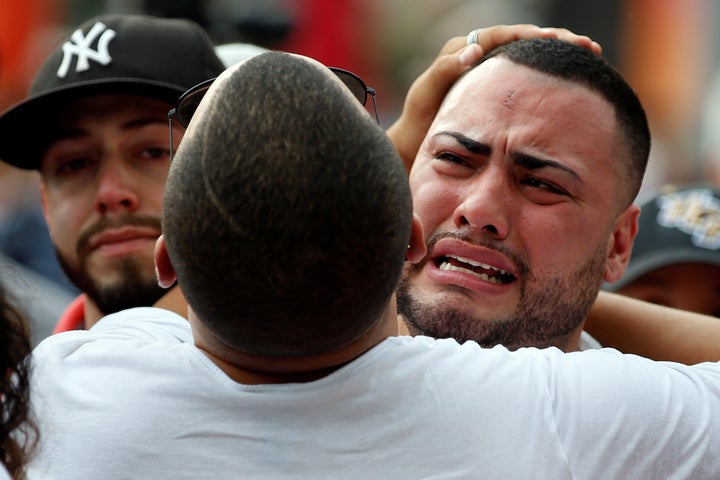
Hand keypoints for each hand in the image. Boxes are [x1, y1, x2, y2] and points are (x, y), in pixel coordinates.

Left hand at [386, 24, 601, 170]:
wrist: (415, 142)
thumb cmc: (420, 119)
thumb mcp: (428, 92)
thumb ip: (445, 70)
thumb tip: (474, 50)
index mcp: (463, 49)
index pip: (503, 35)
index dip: (532, 35)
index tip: (557, 39)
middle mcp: (478, 54)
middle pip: (523, 40)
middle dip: (557, 40)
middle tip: (588, 47)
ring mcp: (489, 72)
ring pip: (530, 56)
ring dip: (560, 55)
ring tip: (592, 55)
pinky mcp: (497, 90)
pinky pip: (527, 75)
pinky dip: (549, 75)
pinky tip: (573, 81)